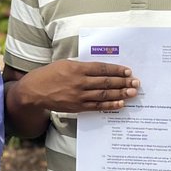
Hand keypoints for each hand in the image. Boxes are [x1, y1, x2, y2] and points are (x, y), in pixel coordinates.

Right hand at [9, 60, 138, 114]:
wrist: (34, 91)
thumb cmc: (49, 74)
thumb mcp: (65, 64)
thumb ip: (82, 66)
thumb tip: (101, 69)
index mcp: (76, 68)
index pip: (102, 69)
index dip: (116, 70)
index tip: (128, 71)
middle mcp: (79, 82)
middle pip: (106, 82)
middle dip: (123, 82)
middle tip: (136, 83)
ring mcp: (79, 96)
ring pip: (104, 94)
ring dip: (120, 94)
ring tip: (132, 93)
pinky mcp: (77, 106)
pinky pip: (97, 106)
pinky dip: (110, 104)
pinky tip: (120, 103)